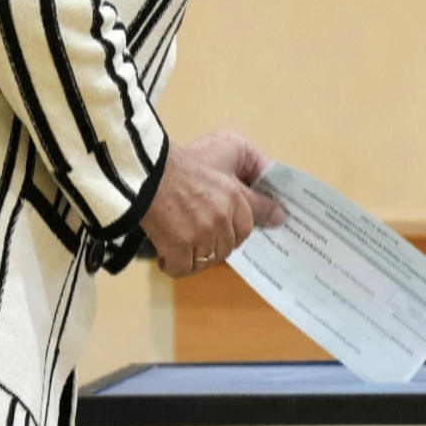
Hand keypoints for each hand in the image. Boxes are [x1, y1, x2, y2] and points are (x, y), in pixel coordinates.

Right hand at [142, 130, 286, 277]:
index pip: (248, 227)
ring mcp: (201, 235)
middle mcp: (222, 219)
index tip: (226, 232)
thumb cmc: (182, 163)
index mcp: (235, 198)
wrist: (146, 172)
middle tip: (199, 235)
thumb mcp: (226, 156)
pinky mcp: (178, 248)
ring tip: (183, 246)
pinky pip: (183, 269)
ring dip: (196, 257)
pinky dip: (174, 267)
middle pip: (228, 246)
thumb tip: (279, 215)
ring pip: (207, 260)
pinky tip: (168, 259)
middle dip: (216, 243)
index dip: (235, 231)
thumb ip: (253, 185)